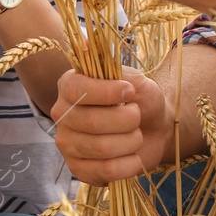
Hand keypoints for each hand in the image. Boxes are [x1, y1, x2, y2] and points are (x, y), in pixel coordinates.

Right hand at [51, 67, 173, 184]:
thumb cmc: (140, 100)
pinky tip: (134, 157)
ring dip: (130, 142)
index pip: (76, 89)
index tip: (130, 92)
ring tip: (137, 136)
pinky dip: (127, 165)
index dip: (106, 92)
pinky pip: (102, 171)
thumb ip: (114, 69)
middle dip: (126, 120)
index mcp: (69, 85)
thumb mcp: (134, 80)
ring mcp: (67, 143)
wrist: (154, 129)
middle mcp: (61, 113)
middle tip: (138, 116)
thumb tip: (89, 44)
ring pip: (99, 148)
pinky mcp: (78, 169)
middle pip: (91, 122)